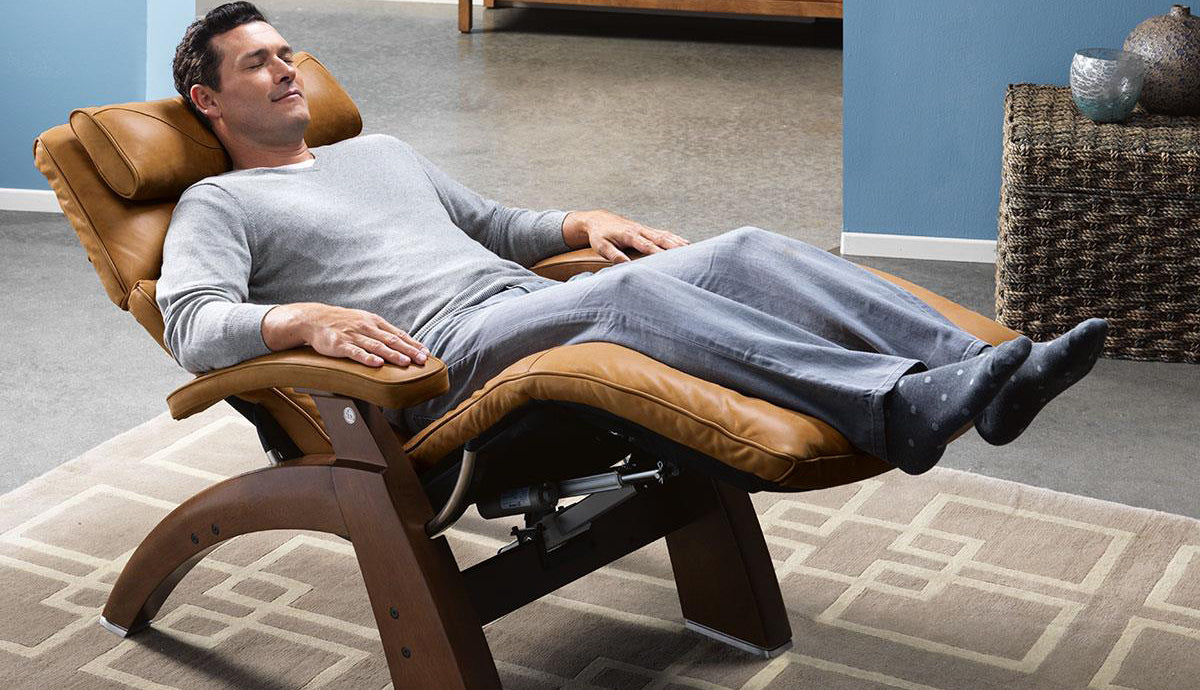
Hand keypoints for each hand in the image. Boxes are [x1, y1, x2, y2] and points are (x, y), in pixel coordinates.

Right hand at [263, 302, 428, 367]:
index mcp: (374, 322)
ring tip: (406, 362)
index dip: (413, 344)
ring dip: (392, 354)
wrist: (314, 319)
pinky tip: (377, 364)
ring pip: (376, 346)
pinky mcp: (340, 344)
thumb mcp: (364, 322)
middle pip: (391, 340)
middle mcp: (366, 327)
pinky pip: (355, 352)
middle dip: (409, 350)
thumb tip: (403, 342)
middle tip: (422, 360)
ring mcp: (353, 335)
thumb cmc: (343, 322)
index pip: (398, 334)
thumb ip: (381, 331)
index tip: (426, 353)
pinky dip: (367, 358)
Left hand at [567, 209, 689, 263]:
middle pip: (660, 238)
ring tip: (692, 248)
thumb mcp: (601, 246)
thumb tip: (626, 265)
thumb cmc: (599, 235)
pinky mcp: (645, 229)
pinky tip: (683, 242)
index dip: (659, 251)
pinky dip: (674, 237)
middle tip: (688, 252)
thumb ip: (614, 255)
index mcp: (629, 235)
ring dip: (677, 241)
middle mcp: (639, 230)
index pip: (647, 245)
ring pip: (664, 234)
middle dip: (674, 245)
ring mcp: (643, 228)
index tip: (670, 258)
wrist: (597, 219)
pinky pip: (662, 233)